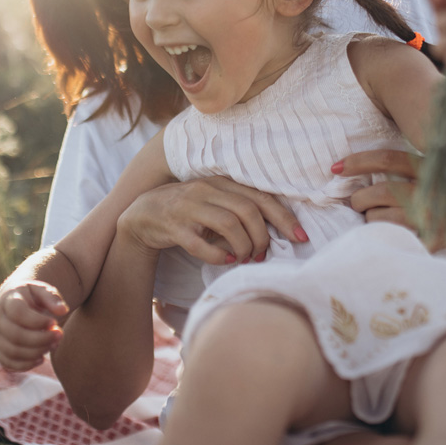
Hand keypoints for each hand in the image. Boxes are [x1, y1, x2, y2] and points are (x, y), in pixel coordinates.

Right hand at [0, 281, 67, 371]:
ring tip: (53, 344)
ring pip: (12, 351)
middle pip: (15, 335)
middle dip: (41, 339)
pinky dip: (26, 365)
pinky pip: (8, 363)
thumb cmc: (32, 297)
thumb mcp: (42, 290)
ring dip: (36, 352)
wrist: (14, 303)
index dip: (37, 321)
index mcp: (8, 300)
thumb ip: (52, 298)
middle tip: (59, 335)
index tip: (54, 322)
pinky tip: (41, 358)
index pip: (18, 313)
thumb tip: (63, 311)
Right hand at [117, 176, 307, 265]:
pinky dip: (219, 255)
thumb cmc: (189, 211)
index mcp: (221, 184)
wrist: (143, 214)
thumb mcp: (215, 203)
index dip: (284, 218)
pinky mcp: (174, 227)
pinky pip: (200, 243)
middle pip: (247, 211)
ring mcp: (189, 208)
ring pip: (227, 225)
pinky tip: (226, 260)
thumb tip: (276, 232)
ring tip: (245, 258)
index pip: (260, 198)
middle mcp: (206, 191)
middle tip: (262, 254)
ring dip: (243, 246)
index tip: (301, 237)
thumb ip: (241, 210)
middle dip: (262, 237)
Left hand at [335, 150, 445, 247]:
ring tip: (375, 218)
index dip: (359, 162)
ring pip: (382, 221)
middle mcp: (434, 191)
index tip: (336, 167)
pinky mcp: (439, 242)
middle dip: (359, 197)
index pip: (390, 160)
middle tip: (358, 199)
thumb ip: (432, 155)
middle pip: (379, 193)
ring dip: (371, 220)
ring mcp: (436, 219)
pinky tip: (388, 239)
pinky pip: (400, 243)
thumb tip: (390, 155)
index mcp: (437, 167)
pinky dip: (388, 241)